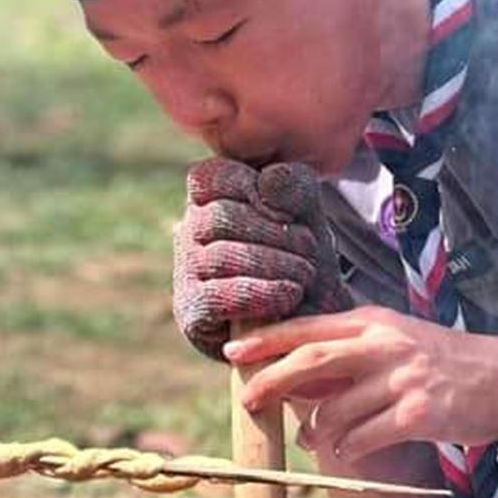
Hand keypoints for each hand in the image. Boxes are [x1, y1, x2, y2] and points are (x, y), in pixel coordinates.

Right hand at [173, 158, 350, 360]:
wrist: (312, 319)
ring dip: (273, 264)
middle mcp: (189, 230)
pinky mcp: (190, 309)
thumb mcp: (308, 215)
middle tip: (310, 249)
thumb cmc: (304, 259)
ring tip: (306, 273)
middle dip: (272, 233)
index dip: (253, 190)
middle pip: (218, 218)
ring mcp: (186, 271)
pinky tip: (289, 294)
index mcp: (210, 198)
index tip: (289, 212)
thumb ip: (294, 187)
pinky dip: (258, 293)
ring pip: (220, 257)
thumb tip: (266, 181)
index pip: (212, 177)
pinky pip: (216, 296)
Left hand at [224, 307, 497, 459]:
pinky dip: (348, 447)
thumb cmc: (448, 363)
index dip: (268, 340)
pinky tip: (349, 450)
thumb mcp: (399, 341)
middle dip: (273, 380)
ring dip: (315, 429)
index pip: (310, 327)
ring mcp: (404, 377)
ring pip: (336, 408)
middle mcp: (386, 343)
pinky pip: (364, 436)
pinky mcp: (420, 411)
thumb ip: (353, 353)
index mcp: (376, 321)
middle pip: (312, 359)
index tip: (233, 352)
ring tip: (311, 439)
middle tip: (248, 400)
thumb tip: (299, 380)